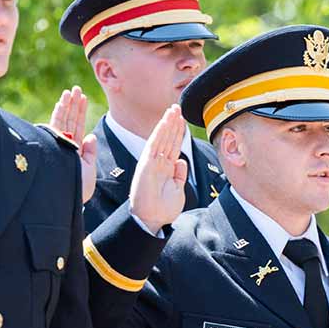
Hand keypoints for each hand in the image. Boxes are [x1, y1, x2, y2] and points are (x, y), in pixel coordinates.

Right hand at [50, 85, 96, 202]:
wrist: (65, 201)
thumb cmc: (78, 190)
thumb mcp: (88, 170)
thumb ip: (90, 154)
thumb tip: (90, 136)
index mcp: (74, 151)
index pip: (78, 127)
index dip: (80, 111)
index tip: (83, 97)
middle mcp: (65, 147)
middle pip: (69, 121)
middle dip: (73, 105)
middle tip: (76, 88)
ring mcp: (57, 146)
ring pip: (62, 122)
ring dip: (66, 106)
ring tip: (70, 92)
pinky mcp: (52, 147)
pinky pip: (55, 128)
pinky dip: (58, 116)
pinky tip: (61, 104)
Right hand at [129, 105, 187, 233]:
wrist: (152, 219)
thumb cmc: (163, 209)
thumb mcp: (178, 190)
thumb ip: (180, 175)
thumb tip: (182, 161)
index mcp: (166, 169)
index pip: (173, 146)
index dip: (178, 133)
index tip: (182, 120)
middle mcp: (158, 163)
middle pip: (168, 139)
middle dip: (173, 123)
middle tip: (178, 107)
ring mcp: (152, 163)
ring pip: (161, 138)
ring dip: (167, 123)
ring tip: (173, 109)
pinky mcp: (146, 164)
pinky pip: (154, 145)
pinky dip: (159, 132)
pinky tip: (164, 121)